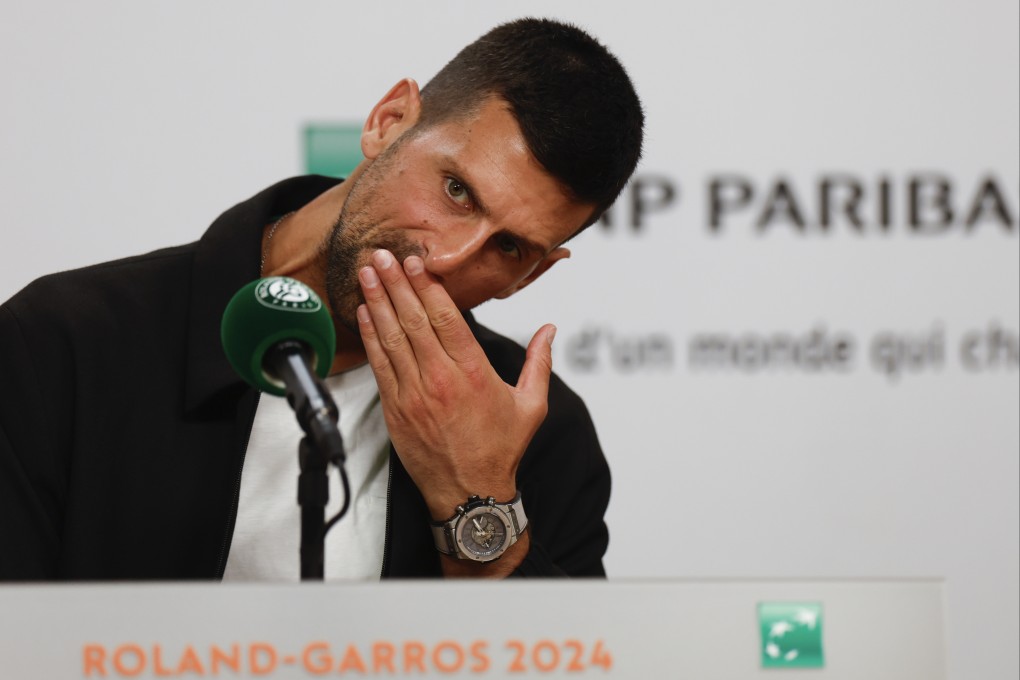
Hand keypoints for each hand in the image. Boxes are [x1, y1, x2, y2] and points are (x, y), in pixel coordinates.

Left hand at [356, 249, 554, 521]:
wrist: (469, 494)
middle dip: (396, 283)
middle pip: (414, 320)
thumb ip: (539, 362)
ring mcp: (414, 395)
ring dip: (377, 302)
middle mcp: (441, 380)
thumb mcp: (531, 406)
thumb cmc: (500, 450)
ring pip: (392, 338)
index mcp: (473, 374)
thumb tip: (550, 329)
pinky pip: (380, 365)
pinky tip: (364, 313)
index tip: (416, 261)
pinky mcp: (396, 409)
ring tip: (367, 273)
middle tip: (382, 254)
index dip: (428, 286)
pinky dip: (371, 336)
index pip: (446, 318)